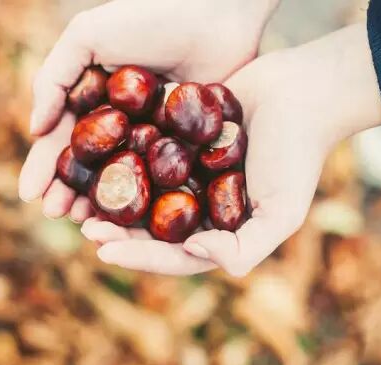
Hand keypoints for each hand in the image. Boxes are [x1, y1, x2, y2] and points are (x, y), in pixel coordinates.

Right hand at [18, 0, 279, 219]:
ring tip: (86, 223)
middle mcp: (120, 122)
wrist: (218, 11)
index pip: (62, 139)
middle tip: (58, 214)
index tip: (30, 194)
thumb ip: (54, 76)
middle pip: (90, 166)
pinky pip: (159, 179)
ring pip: (121, 179)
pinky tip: (130, 218)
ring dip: (101, 203)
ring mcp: (152, 136)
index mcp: (93, 98)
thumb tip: (35, 128)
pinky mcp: (185, 146)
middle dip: (69, 192)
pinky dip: (143, 200)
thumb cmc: (150, 17)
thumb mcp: (88, 35)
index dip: (45, 167)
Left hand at [82, 23, 380, 275]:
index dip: (139, 256)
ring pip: (141, 193)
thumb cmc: (297, 154)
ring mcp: (187, 172)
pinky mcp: (177, 140)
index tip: (104, 253)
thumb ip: (246, 246)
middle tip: (86, 229)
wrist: (300, 91)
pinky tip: (93, 162)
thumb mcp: (282, 211)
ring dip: (112, 201)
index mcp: (219, 230)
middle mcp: (199, 205)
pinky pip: (144, 155)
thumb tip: (197, 254)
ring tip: (80, 202)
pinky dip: (120, 162)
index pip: (174, 254)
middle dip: (117, 232)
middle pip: (150, 227)